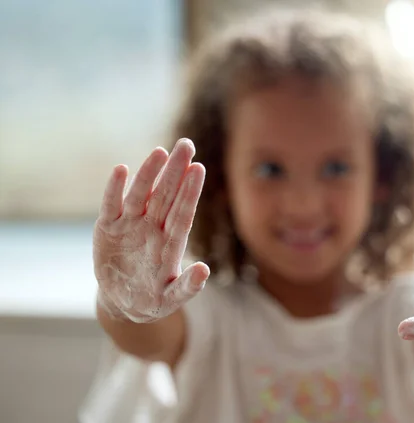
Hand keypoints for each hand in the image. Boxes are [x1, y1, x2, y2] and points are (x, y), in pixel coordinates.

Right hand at [93, 138, 208, 322]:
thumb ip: (187, 287)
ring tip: (159, 152)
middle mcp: (152, 228)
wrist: (124, 301)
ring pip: (141, 195)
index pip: (182, 213)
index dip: (190, 192)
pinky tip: (120, 169)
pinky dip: (114, 189)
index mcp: (170, 242)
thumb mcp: (170, 298)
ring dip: (148, 174)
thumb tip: (204, 270)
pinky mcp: (107, 228)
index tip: (199, 169)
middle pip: (165, 196)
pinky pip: (111, 205)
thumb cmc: (154, 298)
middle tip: (186, 144)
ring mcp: (130, 225)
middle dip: (175, 171)